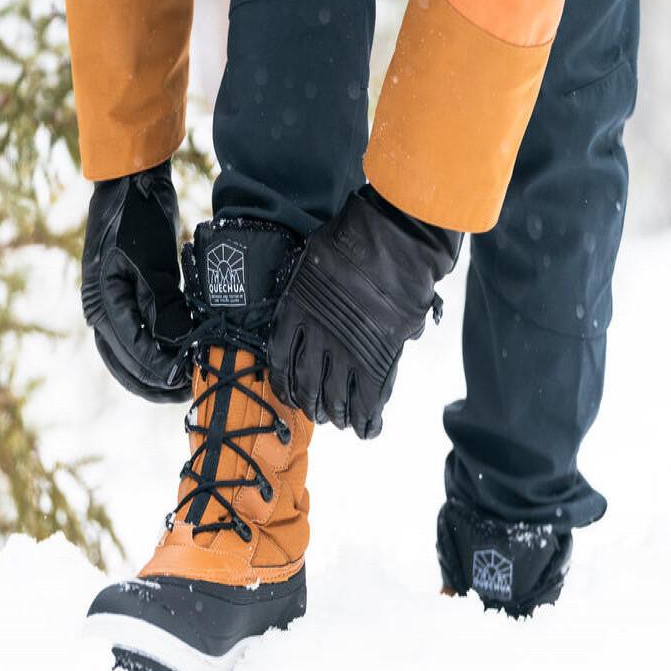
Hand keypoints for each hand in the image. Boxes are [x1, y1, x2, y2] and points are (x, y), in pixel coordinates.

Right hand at [81, 160, 192, 402]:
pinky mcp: (120, 303)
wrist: (130, 184)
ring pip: (124, 360)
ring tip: (181, 387)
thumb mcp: (152, 260)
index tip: (185, 379)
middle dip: (156, 383)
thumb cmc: (139, 216)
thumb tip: (175, 344)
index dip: (159, 368)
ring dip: (151, 377)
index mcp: (102, 300)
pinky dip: (149, 358)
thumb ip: (161, 302)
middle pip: (124, 363)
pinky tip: (171, 365)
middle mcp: (99, 310)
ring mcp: (107, 308)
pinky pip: (131, 343)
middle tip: (188, 391)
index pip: (131, 349)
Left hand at [268, 186, 460, 438]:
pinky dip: (367, 421)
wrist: (391, 242)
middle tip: (318, 412)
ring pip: (332, 399)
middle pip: (305, 385)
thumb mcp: (314, 262)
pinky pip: (366, 403)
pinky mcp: (374, 363)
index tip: (287, 393)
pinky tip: (368, 430)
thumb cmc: (354, 239)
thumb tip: (312, 307)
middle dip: (311, 404)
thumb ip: (311, 292)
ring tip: (341, 420)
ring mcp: (344, 353)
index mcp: (293, 313)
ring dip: (336, 414)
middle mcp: (313, 339)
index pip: (279, 359)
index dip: (283, 382)